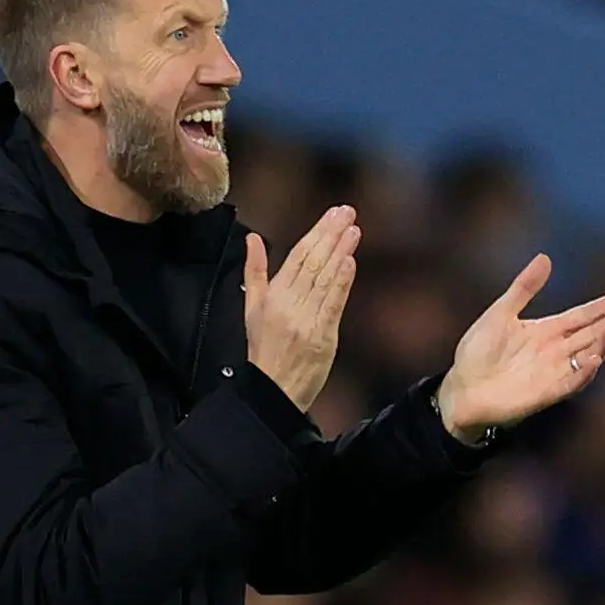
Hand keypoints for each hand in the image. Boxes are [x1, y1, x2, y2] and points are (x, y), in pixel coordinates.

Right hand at [243, 205, 358, 413]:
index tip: (331, 215)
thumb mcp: (251, 309)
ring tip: (354, 230)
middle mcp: (289, 306)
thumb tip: (253, 240)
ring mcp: (307, 322)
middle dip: (332, 236)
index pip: (296, 257)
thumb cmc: (263, 350)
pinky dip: (342, 282)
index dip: (316, 233)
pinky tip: (350, 262)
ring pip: (325, 280)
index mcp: (272, 297)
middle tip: (347, 213)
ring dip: (341, 252)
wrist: (273, 391)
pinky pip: (333, 305)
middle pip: (313, 264)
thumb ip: (254, 271)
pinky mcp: (323, 338)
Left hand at [436, 255, 604, 440]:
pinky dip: (583, 373)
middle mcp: (556, 351)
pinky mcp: (545, 393)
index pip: (583, 315)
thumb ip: (523, 289)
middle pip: (593, 333)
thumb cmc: (477, 353)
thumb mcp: (500, 313)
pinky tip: (593, 358)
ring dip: (603, 343)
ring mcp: (553, 373)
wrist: (460, 389)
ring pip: (587, 356)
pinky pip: (570, 383)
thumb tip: (545, 258)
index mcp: (547, 331)